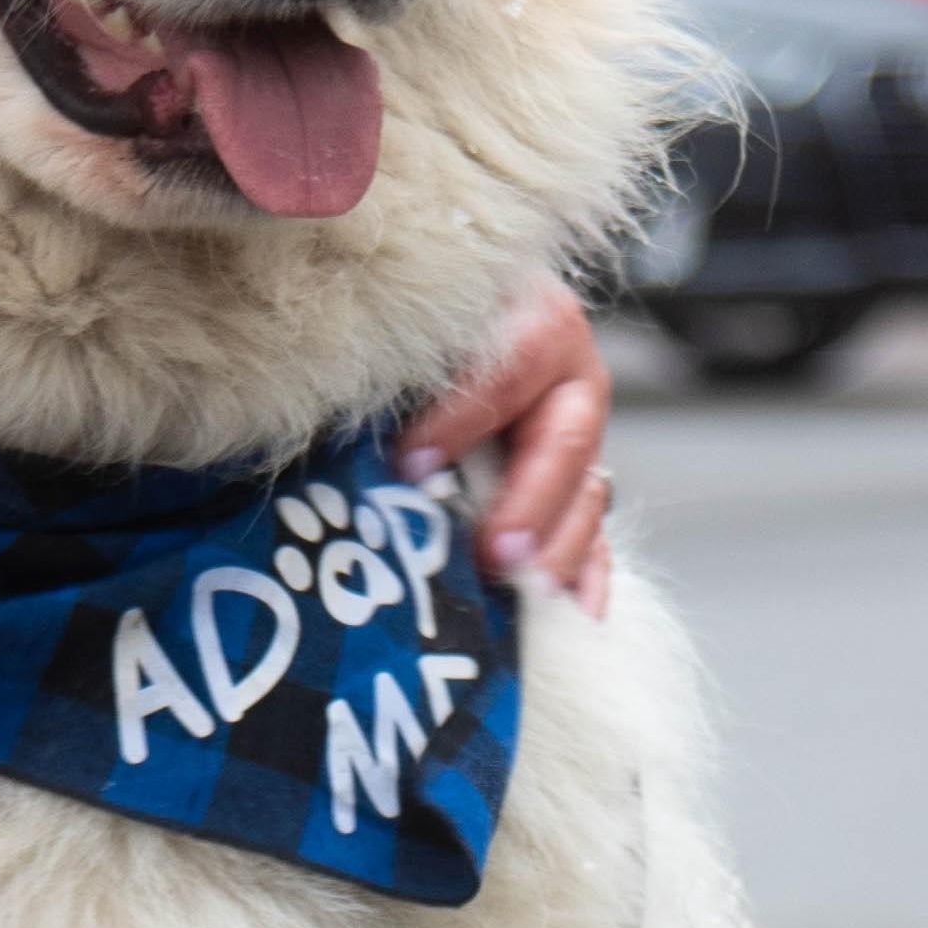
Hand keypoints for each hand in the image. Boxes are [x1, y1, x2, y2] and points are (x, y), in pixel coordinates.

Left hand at [394, 272, 614, 615]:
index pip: (504, 370)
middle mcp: (570, 375)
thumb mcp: (412, 329)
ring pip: (587, 492)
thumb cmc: (419, 322)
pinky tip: (576, 614)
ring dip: (558, 549)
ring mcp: (584, 433)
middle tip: (493, 557)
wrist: (465, 313)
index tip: (409, 465)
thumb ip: (393, 368)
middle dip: (527, 503)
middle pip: (564, 441)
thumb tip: (330, 418)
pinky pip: (596, 532)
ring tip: (525, 593)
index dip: (458, 420)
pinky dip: (587, 574)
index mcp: (532, 319)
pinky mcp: (582, 481)